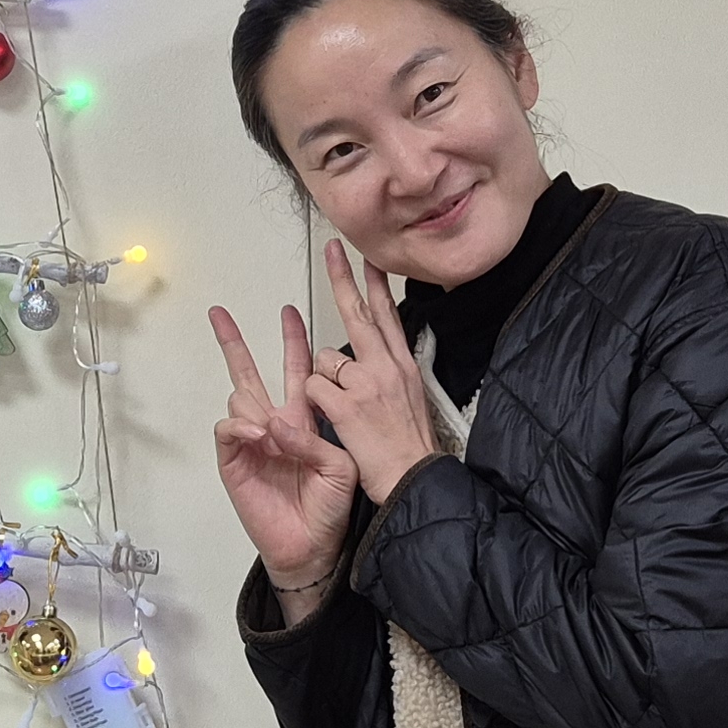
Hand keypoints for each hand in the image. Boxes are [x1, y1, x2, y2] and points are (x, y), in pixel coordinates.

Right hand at [208, 299, 358, 614]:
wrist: (312, 546)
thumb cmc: (330, 507)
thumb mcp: (340, 465)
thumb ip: (314, 438)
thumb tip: (276, 421)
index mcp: (304, 420)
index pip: (298, 371)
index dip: (295, 342)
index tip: (291, 311)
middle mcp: (274, 424)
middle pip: (250, 373)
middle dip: (236, 342)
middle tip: (219, 313)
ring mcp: (251, 441)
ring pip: (238, 397)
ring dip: (251, 400)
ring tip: (269, 428)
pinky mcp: (234, 461)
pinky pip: (228, 429)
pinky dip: (241, 425)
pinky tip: (258, 434)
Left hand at [302, 240, 436, 505]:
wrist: (413, 477)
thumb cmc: (409, 446)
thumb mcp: (411, 398)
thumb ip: (392, 371)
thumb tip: (375, 353)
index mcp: (403, 365)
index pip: (388, 316)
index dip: (377, 285)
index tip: (370, 259)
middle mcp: (386, 366)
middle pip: (358, 313)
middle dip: (343, 278)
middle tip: (332, 249)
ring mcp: (365, 383)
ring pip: (325, 359)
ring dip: (324, 380)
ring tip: (345, 410)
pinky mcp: (345, 404)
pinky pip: (314, 387)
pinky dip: (316, 402)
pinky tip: (334, 419)